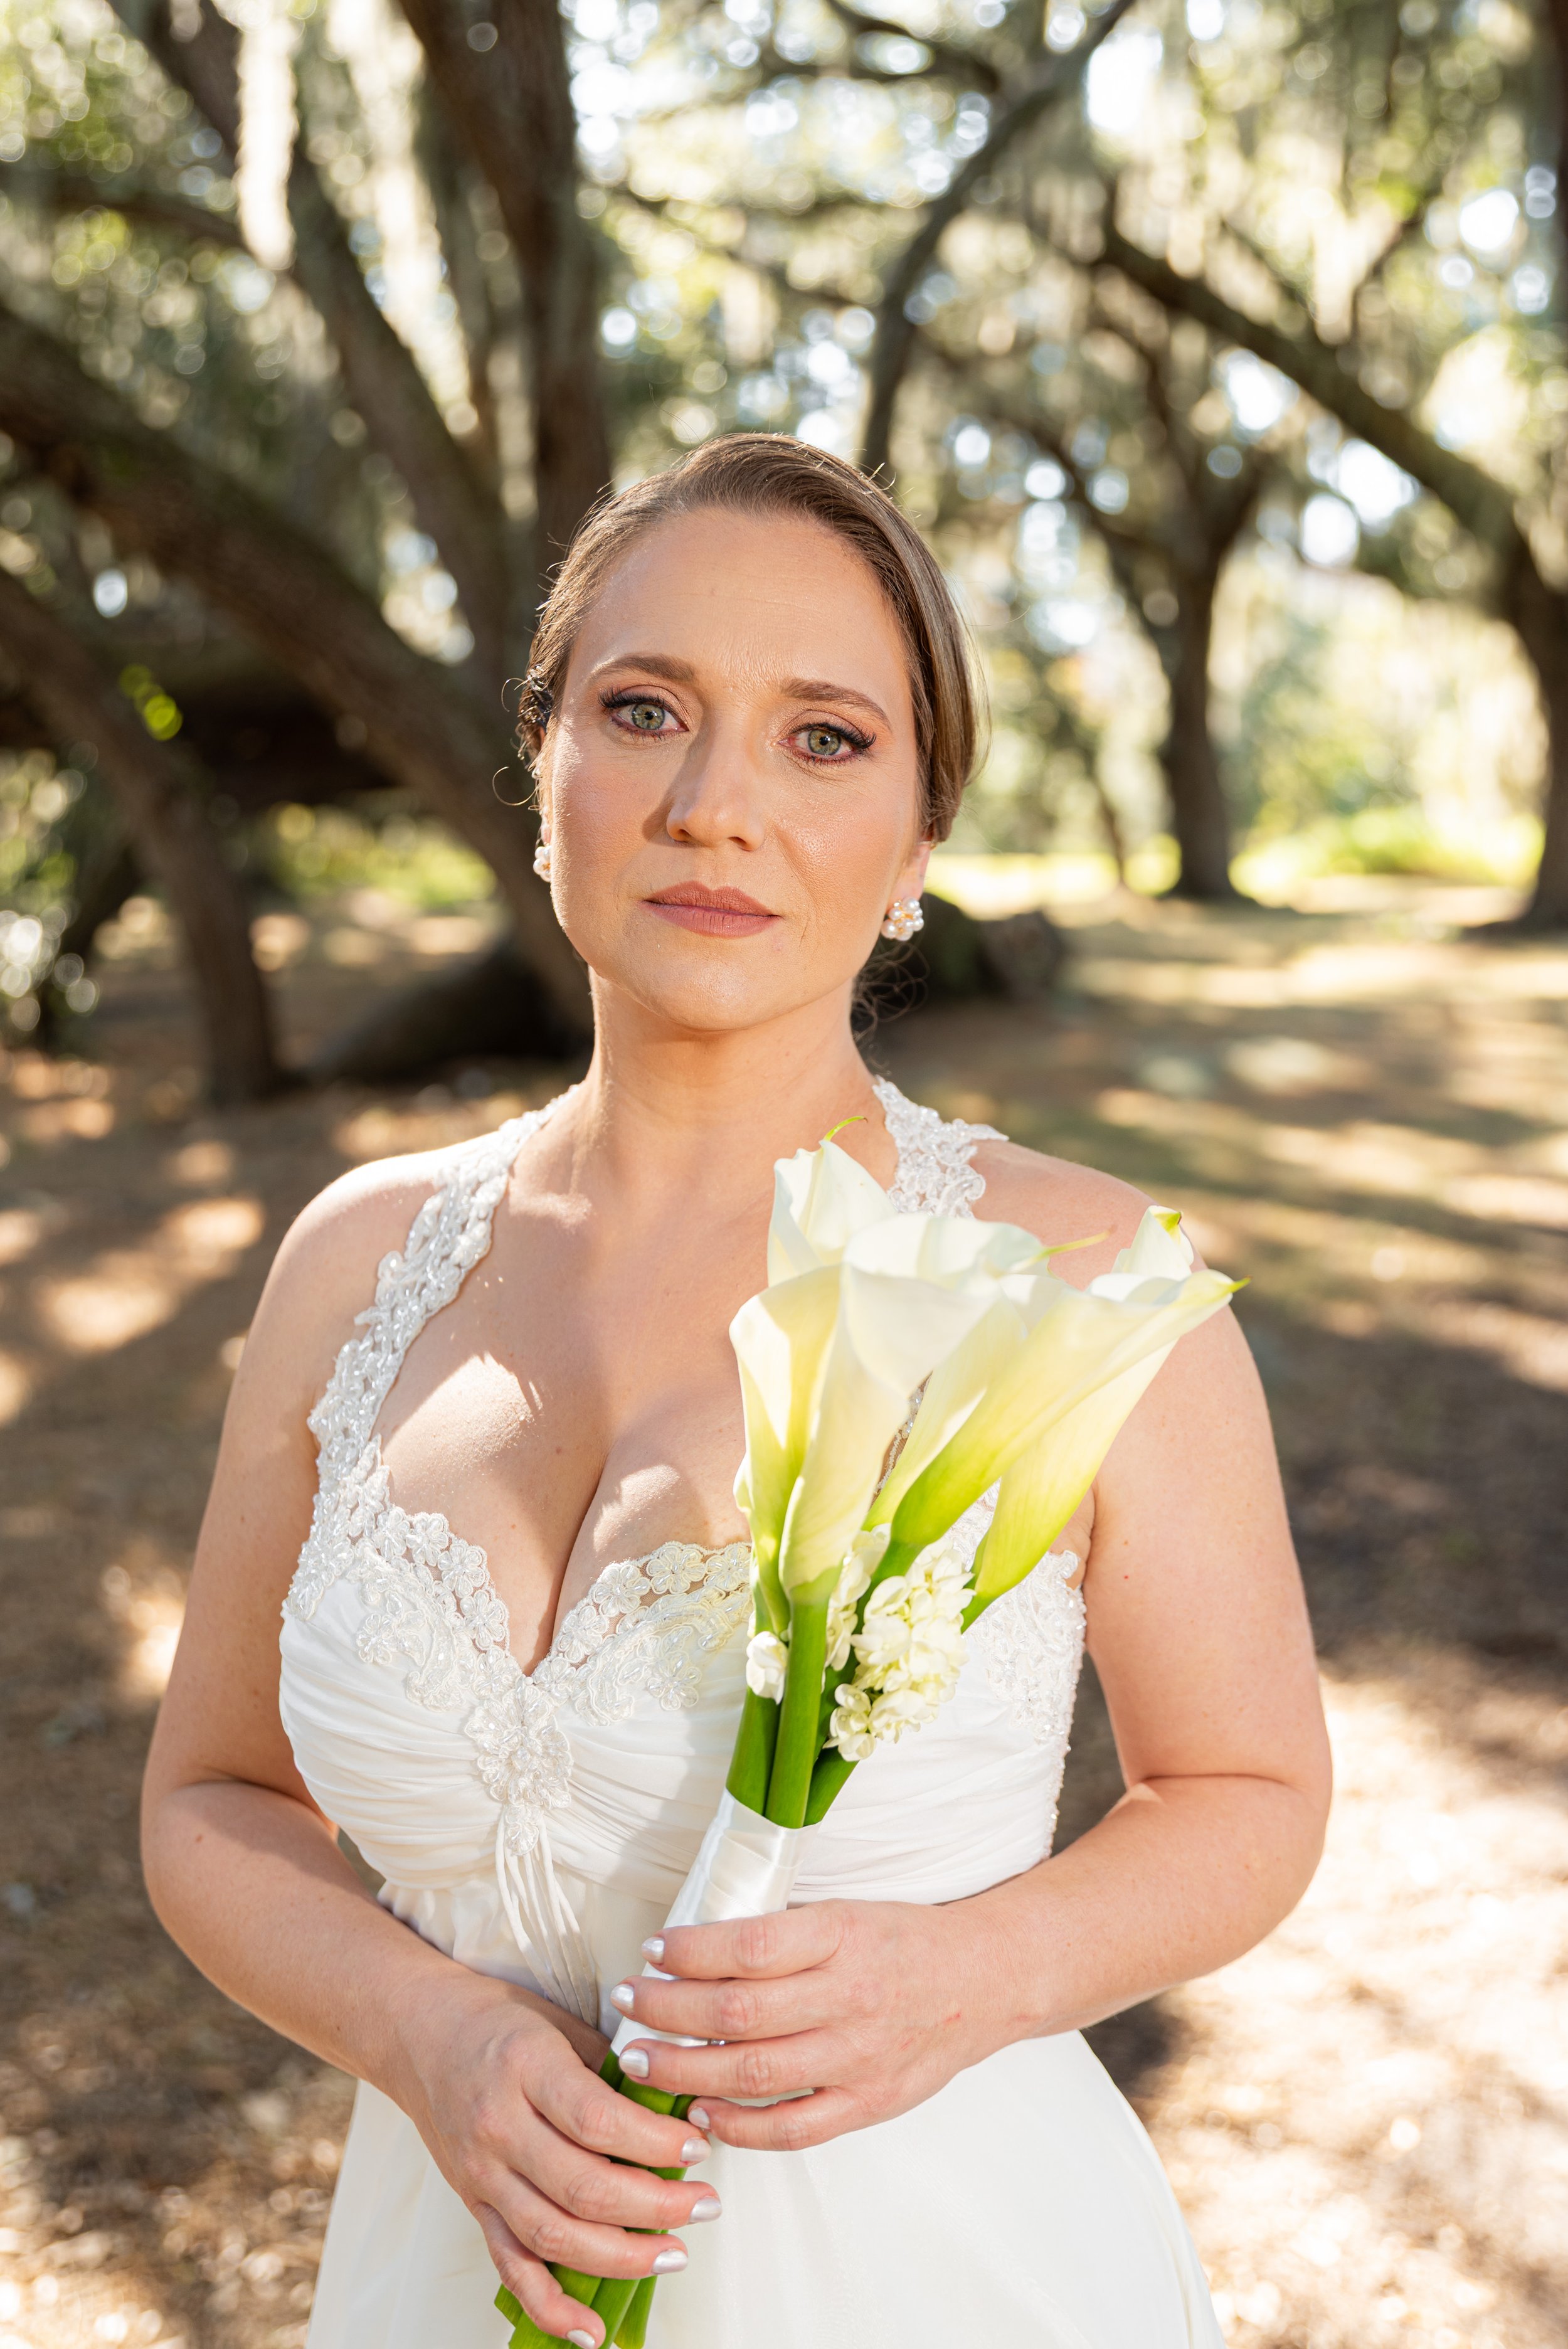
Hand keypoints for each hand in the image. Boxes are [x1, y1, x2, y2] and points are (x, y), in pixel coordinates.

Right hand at [386, 1969, 719, 2345]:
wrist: (420, 2033)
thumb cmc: (499, 2022)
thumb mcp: (560, 2024)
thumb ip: (612, 2070)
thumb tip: (679, 2107)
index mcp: (527, 2068)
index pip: (598, 2120)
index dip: (655, 2142)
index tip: (697, 2146)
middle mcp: (499, 2126)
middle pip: (583, 2187)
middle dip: (656, 2207)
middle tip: (705, 2205)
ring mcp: (482, 2174)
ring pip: (553, 2236)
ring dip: (622, 2257)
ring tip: (674, 2253)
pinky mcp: (473, 2206)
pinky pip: (511, 2267)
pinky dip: (551, 2306)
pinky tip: (591, 2329)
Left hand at [605, 1897, 1010, 2151]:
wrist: (983, 1981)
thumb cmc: (901, 1940)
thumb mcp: (843, 1913)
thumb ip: (779, 1936)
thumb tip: (692, 1952)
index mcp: (840, 1935)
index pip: (747, 1947)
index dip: (689, 1952)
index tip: (651, 1951)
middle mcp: (848, 1997)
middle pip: (736, 2014)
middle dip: (666, 2012)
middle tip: (624, 2005)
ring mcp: (859, 2056)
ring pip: (752, 2073)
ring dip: (683, 2070)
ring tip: (640, 2060)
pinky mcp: (868, 2102)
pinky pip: (791, 2128)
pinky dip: (738, 2127)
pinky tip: (700, 2113)